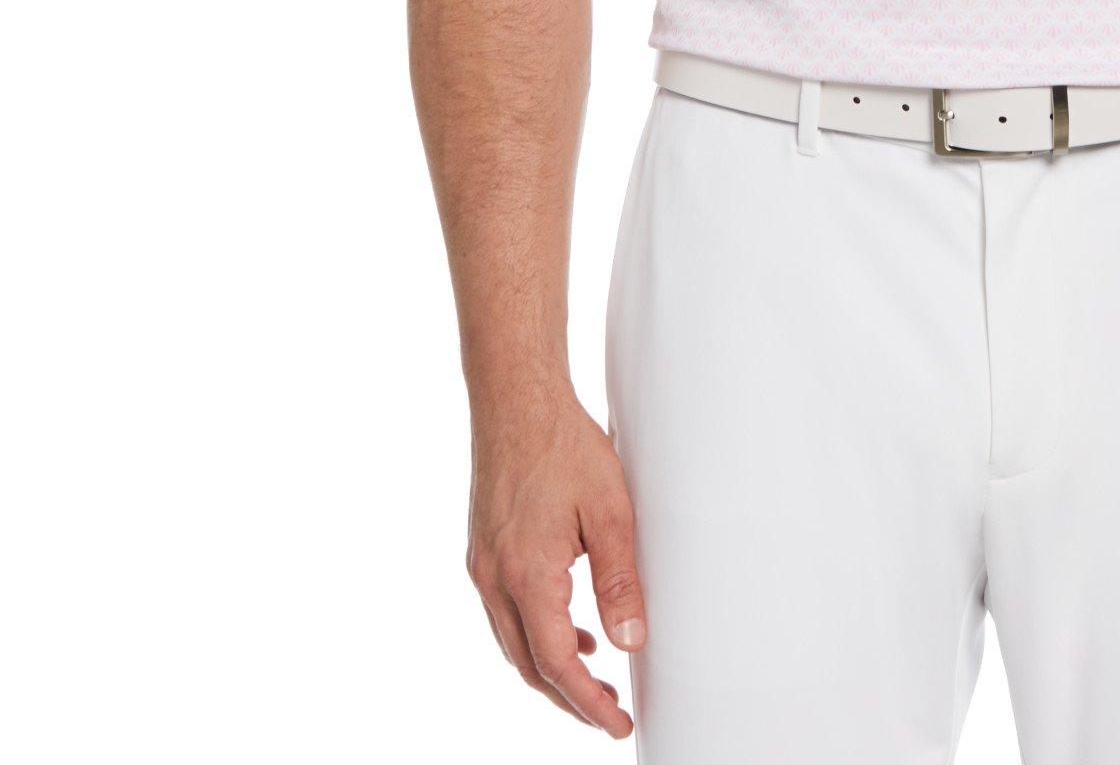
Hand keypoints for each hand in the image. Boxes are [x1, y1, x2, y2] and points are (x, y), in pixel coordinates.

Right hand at [466, 394, 647, 736]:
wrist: (515, 400)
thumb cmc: (564, 445)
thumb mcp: (609, 511)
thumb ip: (620, 581)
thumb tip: (631, 642)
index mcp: (527, 576)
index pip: (557, 664)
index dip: (588, 702)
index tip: (616, 724)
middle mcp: (494, 579)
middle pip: (529, 664)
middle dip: (569, 696)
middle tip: (608, 711)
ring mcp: (483, 564)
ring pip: (513, 641)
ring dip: (550, 666)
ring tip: (593, 675)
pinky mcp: (483, 548)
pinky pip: (506, 612)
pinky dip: (535, 632)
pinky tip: (568, 624)